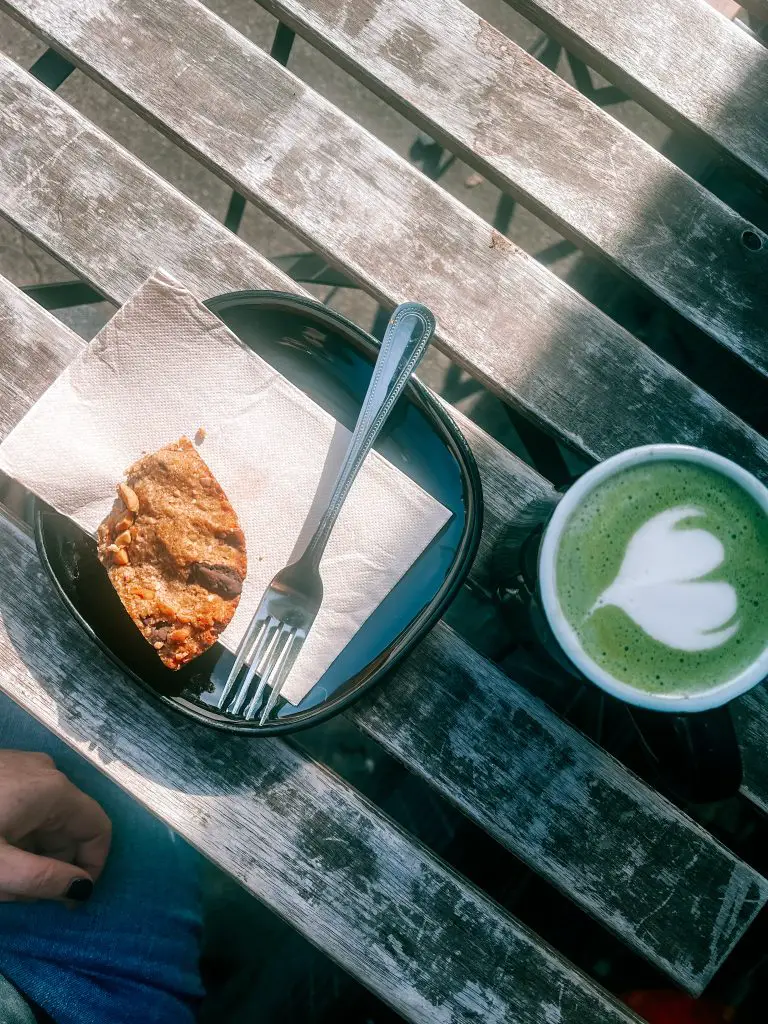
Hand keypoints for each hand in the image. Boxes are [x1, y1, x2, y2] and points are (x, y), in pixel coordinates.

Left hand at [0, 750, 110, 902]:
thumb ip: (42, 880)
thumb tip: (83, 888)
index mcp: (55, 791)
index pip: (99, 829)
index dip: (93, 868)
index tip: (70, 901)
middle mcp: (48, 772)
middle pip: (69, 828)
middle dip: (54, 865)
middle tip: (22, 896)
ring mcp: (25, 766)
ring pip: (45, 819)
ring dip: (31, 853)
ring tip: (1, 878)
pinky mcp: (5, 768)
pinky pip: (26, 807)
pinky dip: (17, 834)